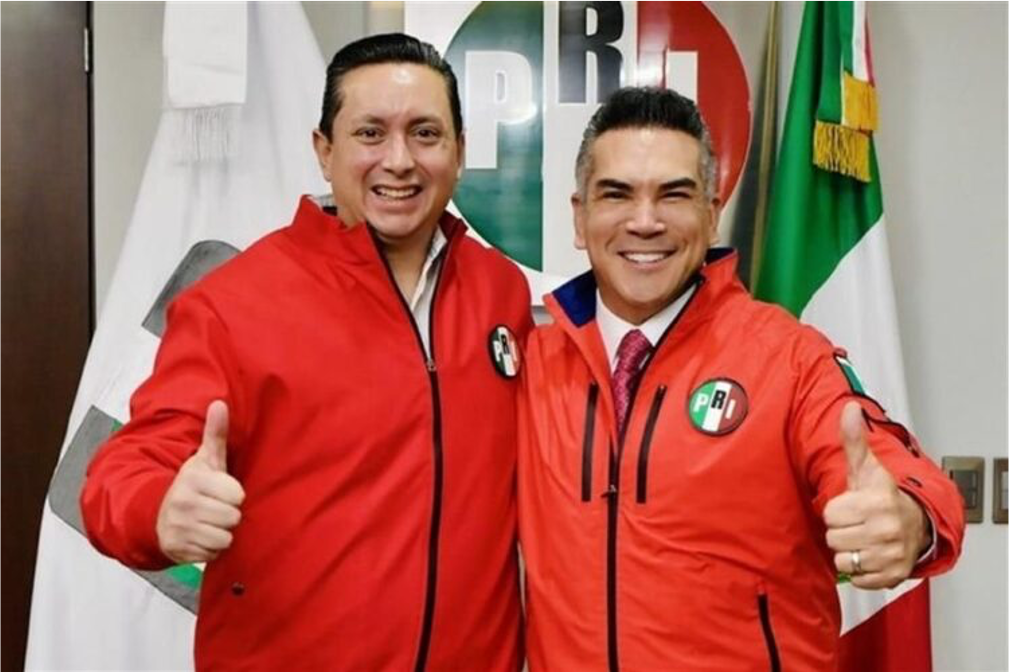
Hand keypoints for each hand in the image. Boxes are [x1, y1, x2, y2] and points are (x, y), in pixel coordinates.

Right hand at [156, 400, 244, 563]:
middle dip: (228, 514)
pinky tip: (201, 536)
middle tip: (215, 508)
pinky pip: (214, 553)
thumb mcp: (204, 460)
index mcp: (193, 480)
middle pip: (233, 517)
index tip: (221, 490)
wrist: (156, 515)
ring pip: (225, 537)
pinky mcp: (179, 551)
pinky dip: (211, 548)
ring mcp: (180, 529)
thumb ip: (215, 434)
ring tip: (208, 522)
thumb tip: (220, 404)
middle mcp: (184, 504)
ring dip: (221, 532)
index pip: (237, 495)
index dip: (233, 494)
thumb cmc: (191, 486)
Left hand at [823, 402, 929, 588]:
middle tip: (858, 523)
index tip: (852, 506)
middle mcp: (886, 530)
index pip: (830, 514)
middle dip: (841, 531)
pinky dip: (860, 570)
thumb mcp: (867, 468)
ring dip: (849, 551)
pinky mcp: (892, 577)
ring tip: (863, 538)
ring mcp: (891, 555)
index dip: (836, 510)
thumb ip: (854, 440)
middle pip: (833, 538)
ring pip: (842, 560)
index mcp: (876, 503)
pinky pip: (857, 579)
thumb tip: (849, 408)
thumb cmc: (884, 495)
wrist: (918, 524)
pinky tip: (871, 554)